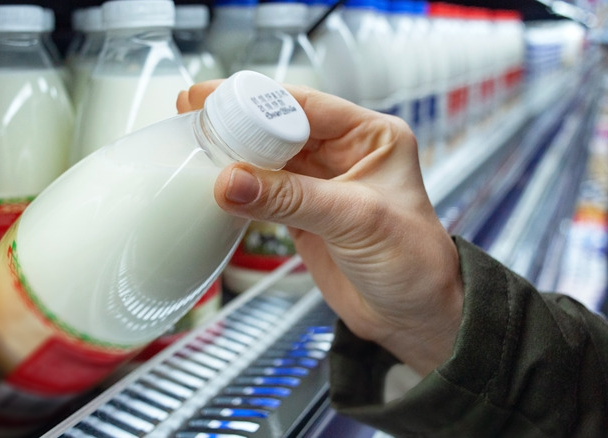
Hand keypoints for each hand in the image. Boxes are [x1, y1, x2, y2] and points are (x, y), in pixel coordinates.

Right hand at [177, 82, 463, 375]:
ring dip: (234, 155)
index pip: (307, 106)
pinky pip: (263, 192)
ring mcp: (321, 184)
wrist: (413, 318)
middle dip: (238, 122)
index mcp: (371, 136)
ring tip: (194, 145)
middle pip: (281, 127)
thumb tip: (231, 181)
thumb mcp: (356, 220)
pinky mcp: (303, 213)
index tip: (214, 99)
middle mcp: (345, 153)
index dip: (258, 100)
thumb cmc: (414, 264)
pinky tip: (214, 183)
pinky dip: (239, 189)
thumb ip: (292, 199)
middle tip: (193, 117)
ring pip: (268, 159)